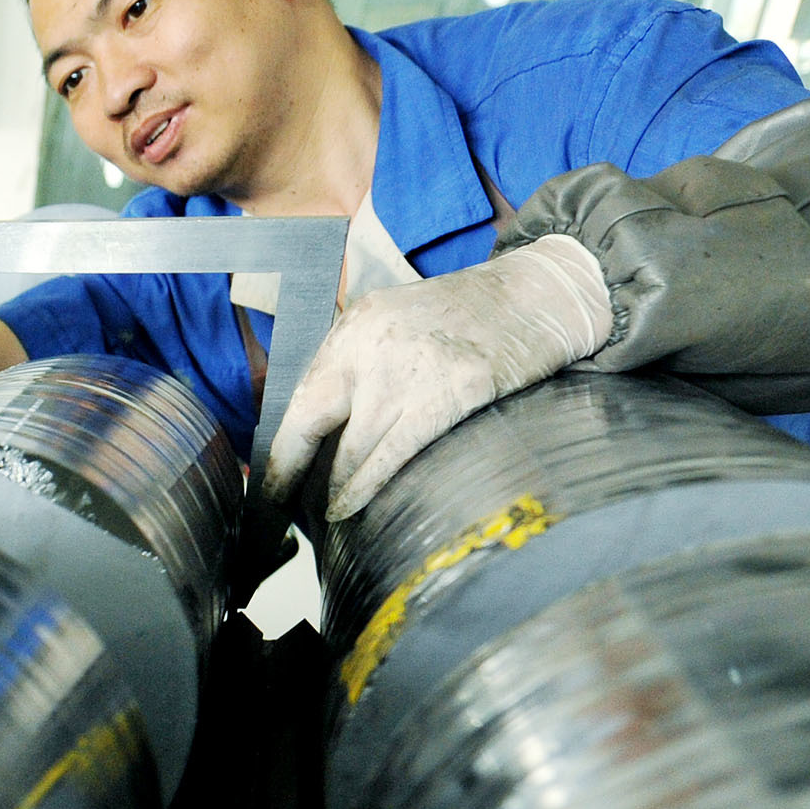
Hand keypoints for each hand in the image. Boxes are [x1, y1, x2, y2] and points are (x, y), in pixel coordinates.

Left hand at [262, 233, 615, 519]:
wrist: (543, 294)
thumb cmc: (471, 318)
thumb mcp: (398, 323)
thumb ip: (359, 365)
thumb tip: (320, 430)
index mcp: (355, 326)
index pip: (302, 396)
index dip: (280, 448)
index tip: (267, 482)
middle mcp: (372, 344)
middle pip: (309, 422)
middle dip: (288, 473)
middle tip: (277, 509)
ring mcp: (411, 369)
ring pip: (352, 449)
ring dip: (335, 489)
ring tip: (326, 514)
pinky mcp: (451, 392)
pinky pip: (392, 455)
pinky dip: (364, 488)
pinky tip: (349, 508)